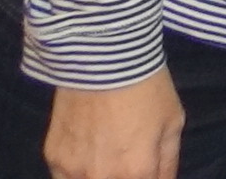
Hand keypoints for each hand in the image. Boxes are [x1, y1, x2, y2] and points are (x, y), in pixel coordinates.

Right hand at [45, 70, 182, 178]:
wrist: (105, 59)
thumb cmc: (147, 88)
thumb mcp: (172, 122)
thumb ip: (168, 162)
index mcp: (137, 172)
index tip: (144, 170)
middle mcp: (102, 178)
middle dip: (122, 177)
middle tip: (126, 159)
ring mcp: (73, 171)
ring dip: (97, 176)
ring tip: (106, 156)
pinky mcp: (53, 158)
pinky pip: (64, 177)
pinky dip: (76, 172)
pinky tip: (87, 153)